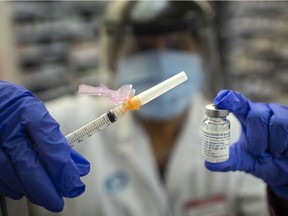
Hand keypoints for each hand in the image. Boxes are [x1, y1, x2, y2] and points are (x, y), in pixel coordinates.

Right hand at [0, 81, 89, 211]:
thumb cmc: (21, 110)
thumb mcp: (41, 118)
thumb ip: (59, 143)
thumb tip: (80, 168)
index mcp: (31, 112)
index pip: (51, 143)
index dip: (63, 168)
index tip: (74, 185)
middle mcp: (10, 127)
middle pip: (29, 165)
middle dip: (46, 189)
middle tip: (58, 203)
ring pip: (12, 174)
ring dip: (31, 191)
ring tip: (45, 196)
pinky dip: (13, 186)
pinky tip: (24, 189)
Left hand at [205, 90, 287, 199]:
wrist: (285, 171)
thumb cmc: (263, 159)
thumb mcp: (244, 160)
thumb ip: (228, 160)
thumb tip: (208, 163)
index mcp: (246, 116)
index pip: (236, 102)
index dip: (229, 99)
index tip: (220, 99)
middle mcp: (262, 111)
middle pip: (256, 115)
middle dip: (256, 138)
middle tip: (258, 151)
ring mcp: (281, 114)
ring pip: (276, 122)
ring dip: (272, 144)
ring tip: (273, 152)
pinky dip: (285, 145)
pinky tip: (284, 150)